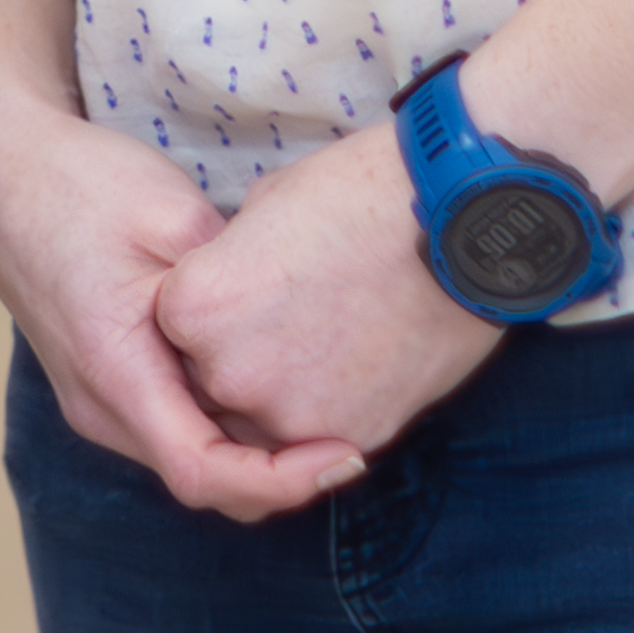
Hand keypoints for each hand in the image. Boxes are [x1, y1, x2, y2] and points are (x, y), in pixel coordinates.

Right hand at [0, 94, 355, 523]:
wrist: (2, 167)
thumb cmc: (81, 183)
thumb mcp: (176, 218)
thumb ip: (234, 291)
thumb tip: (298, 339)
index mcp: (112, 369)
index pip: (204, 473)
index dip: (284, 482)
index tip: (344, 453)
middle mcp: (97, 406)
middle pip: (205, 479)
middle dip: (283, 471)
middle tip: (354, 426)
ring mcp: (94, 401)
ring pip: (191, 457)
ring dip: (255, 448)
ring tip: (319, 402)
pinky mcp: (102, 385)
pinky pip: (174, 428)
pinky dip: (226, 422)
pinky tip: (266, 377)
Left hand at [147, 122, 513, 480]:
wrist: (457, 217)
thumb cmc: (357, 194)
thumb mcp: (261, 210)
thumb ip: (229, 267)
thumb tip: (236, 288)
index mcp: (192, 309)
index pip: (176, 331)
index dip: (215, 309)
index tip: (255, 282)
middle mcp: (229, 374)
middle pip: (216, 384)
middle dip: (247, 355)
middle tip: (299, 310)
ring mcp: (292, 415)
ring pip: (268, 420)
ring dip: (289, 389)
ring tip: (335, 332)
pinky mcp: (354, 438)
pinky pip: (322, 437)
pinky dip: (339, 405)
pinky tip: (368, 355)